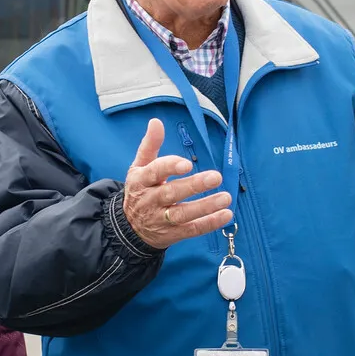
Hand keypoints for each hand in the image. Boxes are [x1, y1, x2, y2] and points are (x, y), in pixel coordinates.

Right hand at [121, 117, 232, 249]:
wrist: (128, 228)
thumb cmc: (140, 190)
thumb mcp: (139, 167)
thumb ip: (150, 145)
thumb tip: (156, 122)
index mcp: (141, 180)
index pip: (155, 172)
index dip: (170, 167)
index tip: (187, 164)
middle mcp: (150, 200)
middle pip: (171, 193)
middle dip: (193, 186)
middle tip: (215, 177)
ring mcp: (160, 219)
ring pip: (183, 214)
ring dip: (205, 207)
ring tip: (226, 197)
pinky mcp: (172, 234)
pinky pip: (191, 230)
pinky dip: (209, 224)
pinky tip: (226, 215)